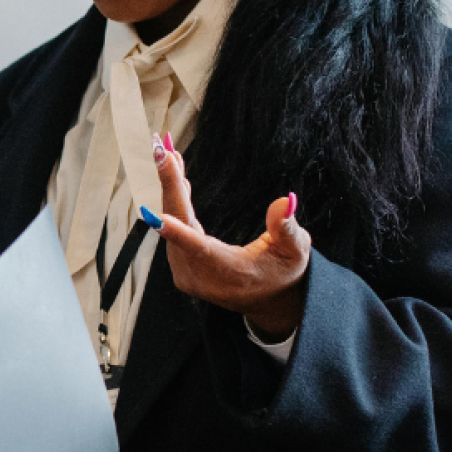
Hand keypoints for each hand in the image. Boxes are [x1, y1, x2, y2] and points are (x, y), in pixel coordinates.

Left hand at [147, 133, 309, 341]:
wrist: (269, 300)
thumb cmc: (284, 272)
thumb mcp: (296, 251)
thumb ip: (287, 228)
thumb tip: (285, 201)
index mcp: (229, 273)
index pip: (200, 251)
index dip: (178, 233)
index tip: (156, 216)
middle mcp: (201, 276)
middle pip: (179, 227)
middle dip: (170, 187)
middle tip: (163, 151)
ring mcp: (187, 274)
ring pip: (172, 226)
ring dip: (171, 190)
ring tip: (170, 156)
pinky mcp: (181, 267)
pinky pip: (173, 231)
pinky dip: (174, 203)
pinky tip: (177, 180)